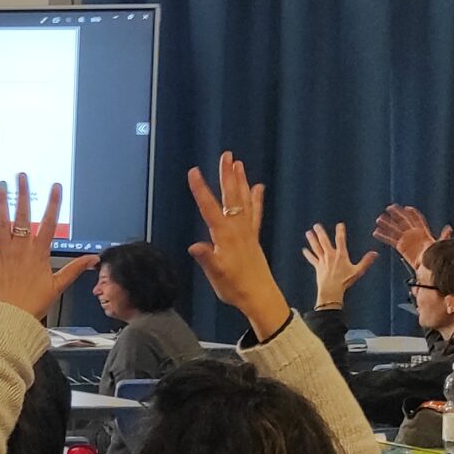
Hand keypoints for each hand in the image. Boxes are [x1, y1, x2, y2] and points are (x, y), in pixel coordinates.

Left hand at [0, 178, 94, 321]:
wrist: (12, 317)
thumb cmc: (34, 303)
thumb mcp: (58, 285)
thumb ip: (75, 269)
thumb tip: (94, 259)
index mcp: (39, 253)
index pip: (49, 222)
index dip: (53, 203)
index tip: (55, 187)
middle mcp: (21, 249)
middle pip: (23, 216)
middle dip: (23, 194)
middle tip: (21, 176)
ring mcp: (4, 253)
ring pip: (1, 222)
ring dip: (1, 202)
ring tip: (1, 186)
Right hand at [187, 154, 287, 337]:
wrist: (260, 297)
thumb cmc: (235, 287)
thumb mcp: (217, 275)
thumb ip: (207, 258)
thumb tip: (195, 246)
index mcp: (225, 236)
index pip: (210, 208)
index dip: (200, 190)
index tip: (193, 171)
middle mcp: (238, 230)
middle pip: (231, 197)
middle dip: (227, 176)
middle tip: (226, 155)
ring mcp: (247, 232)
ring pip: (243, 201)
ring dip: (240, 181)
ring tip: (238, 164)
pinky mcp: (253, 238)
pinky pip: (255, 213)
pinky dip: (256, 199)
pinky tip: (258, 187)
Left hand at [302, 223, 376, 309]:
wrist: (331, 290)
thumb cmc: (345, 281)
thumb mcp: (358, 271)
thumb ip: (366, 261)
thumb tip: (375, 253)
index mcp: (341, 255)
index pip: (340, 240)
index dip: (340, 231)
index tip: (340, 224)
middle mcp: (330, 255)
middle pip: (324, 241)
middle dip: (320, 232)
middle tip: (316, 225)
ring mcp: (323, 261)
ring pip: (316, 248)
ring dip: (312, 240)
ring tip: (308, 232)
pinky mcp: (318, 267)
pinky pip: (312, 259)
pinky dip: (308, 254)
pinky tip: (304, 250)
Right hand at [373, 204, 449, 270]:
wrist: (427, 267)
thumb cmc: (434, 256)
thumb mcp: (439, 246)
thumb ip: (443, 236)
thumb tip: (449, 227)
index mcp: (423, 231)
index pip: (417, 219)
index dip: (412, 213)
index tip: (406, 208)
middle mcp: (413, 233)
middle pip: (404, 221)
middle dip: (396, 214)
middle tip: (389, 208)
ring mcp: (405, 239)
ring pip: (395, 229)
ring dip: (387, 224)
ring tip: (379, 219)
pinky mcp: (400, 246)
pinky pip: (390, 240)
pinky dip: (383, 236)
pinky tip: (376, 232)